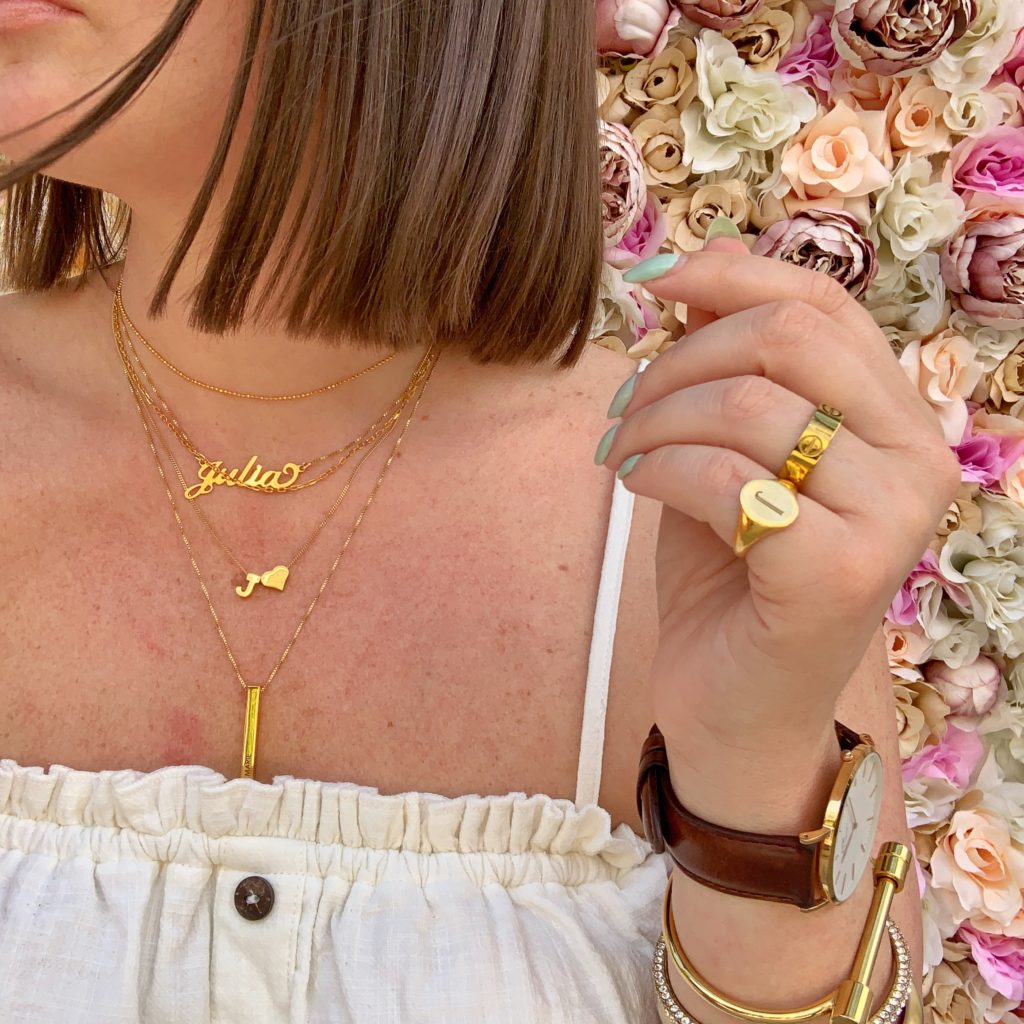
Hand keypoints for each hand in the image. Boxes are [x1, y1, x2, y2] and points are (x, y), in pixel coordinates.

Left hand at [598, 239, 961, 757]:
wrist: (737, 706)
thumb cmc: (732, 576)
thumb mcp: (723, 449)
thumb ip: (724, 364)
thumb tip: (699, 263)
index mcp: (896, 420)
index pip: (822, 306)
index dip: (730, 276)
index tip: (651, 285)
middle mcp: (917, 459)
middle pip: (787, 337)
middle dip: (678, 360)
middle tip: (626, 408)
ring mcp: (890, 518)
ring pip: (746, 405)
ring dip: (656, 419)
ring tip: (621, 454)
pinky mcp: (842, 573)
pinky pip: (725, 478)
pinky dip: (658, 471)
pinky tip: (632, 488)